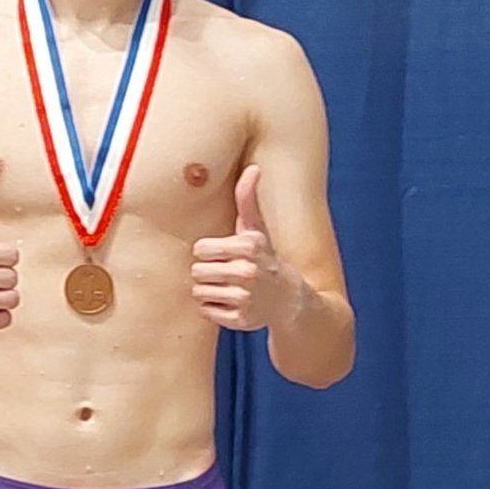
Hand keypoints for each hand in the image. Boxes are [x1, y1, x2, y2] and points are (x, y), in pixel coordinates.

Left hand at [191, 165, 300, 331]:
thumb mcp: (257, 229)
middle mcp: (247, 271)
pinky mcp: (241, 320)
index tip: (223, 255)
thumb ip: (247, 199)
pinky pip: (207, 312)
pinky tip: (232, 304)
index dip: (208, 253)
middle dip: (207, 273)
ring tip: (228, 288)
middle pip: (197, 271)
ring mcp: (245, 298)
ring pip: (199, 292)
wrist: (292, 302)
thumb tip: (253, 168)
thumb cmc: (265, 259)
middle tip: (226, 274)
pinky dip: (215, 309)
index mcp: (248, 246)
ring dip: (209, 291)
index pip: (200, 249)